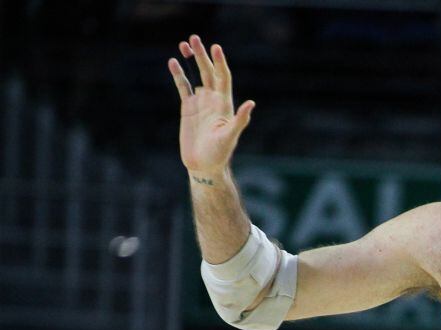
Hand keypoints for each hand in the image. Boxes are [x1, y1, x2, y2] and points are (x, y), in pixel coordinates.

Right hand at [167, 35, 254, 175]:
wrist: (204, 165)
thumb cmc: (219, 154)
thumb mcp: (230, 136)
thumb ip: (240, 120)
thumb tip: (251, 104)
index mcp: (225, 104)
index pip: (223, 77)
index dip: (220, 62)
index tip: (215, 47)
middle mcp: (214, 100)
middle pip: (209, 72)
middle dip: (203, 55)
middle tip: (195, 38)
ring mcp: (201, 103)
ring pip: (196, 76)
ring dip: (191, 60)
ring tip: (184, 43)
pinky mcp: (188, 108)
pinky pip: (183, 87)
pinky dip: (178, 74)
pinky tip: (173, 62)